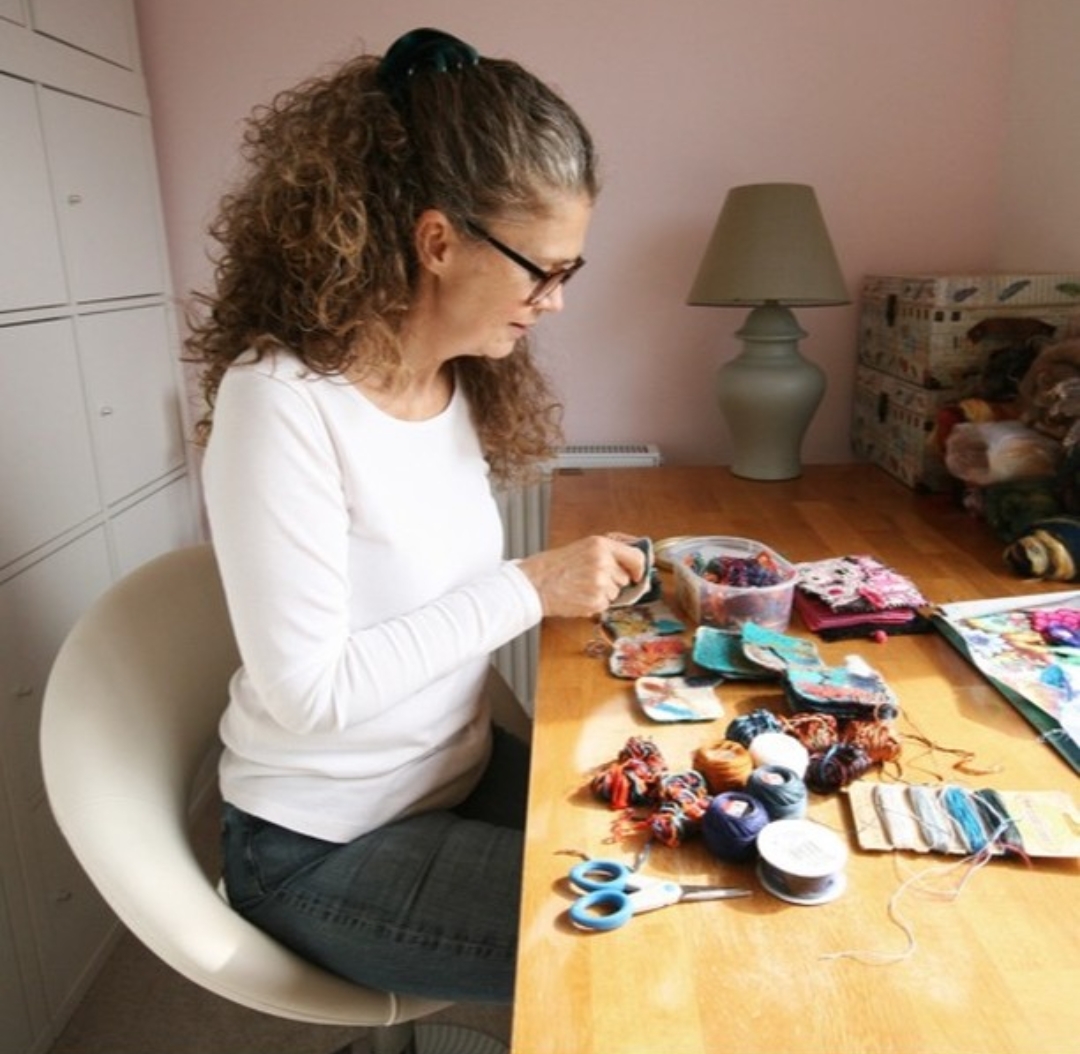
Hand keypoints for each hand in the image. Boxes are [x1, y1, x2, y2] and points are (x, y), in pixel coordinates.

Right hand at [518, 535, 647, 617]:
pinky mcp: (596, 601)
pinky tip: (578, 596)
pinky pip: (605, 605)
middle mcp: (603, 562)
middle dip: (612, 582)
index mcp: (600, 545)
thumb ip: (607, 552)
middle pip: (624, 578)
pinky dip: (594, 604)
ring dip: (602, 594)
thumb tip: (632, 562)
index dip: (639, 569)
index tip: (636, 575)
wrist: (533, 584)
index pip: (637, 557)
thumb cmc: (552, 566)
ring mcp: (600, 583)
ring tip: (580, 587)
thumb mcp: (582, 547)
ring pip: (615, 593)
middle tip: (589, 579)